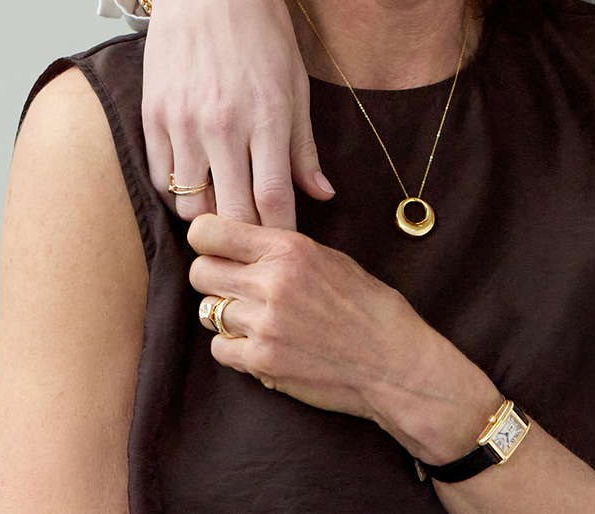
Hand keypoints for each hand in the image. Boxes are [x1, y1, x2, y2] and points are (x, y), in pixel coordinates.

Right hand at [142, 0, 331, 228]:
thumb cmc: (263, 29)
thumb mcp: (297, 82)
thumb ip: (304, 145)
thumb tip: (323, 194)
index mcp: (268, 116)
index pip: (275, 199)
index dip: (282, 233)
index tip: (287, 250)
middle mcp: (223, 125)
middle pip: (231, 211)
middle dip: (246, 238)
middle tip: (257, 250)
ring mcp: (182, 122)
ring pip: (191, 204)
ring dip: (210, 220)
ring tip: (227, 223)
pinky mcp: (152, 116)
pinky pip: (162, 178)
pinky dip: (180, 194)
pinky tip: (198, 192)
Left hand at [187, 215, 499, 459]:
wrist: (394, 362)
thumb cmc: (371, 308)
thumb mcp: (332, 261)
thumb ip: (285, 251)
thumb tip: (243, 246)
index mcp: (290, 249)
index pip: (209, 232)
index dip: (207, 240)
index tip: (216, 248)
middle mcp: (271, 282)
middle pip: (200, 272)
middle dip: (215, 279)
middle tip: (238, 288)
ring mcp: (263, 325)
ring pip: (208, 312)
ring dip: (228, 316)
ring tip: (261, 320)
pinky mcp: (261, 362)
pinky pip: (220, 349)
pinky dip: (236, 348)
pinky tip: (266, 345)